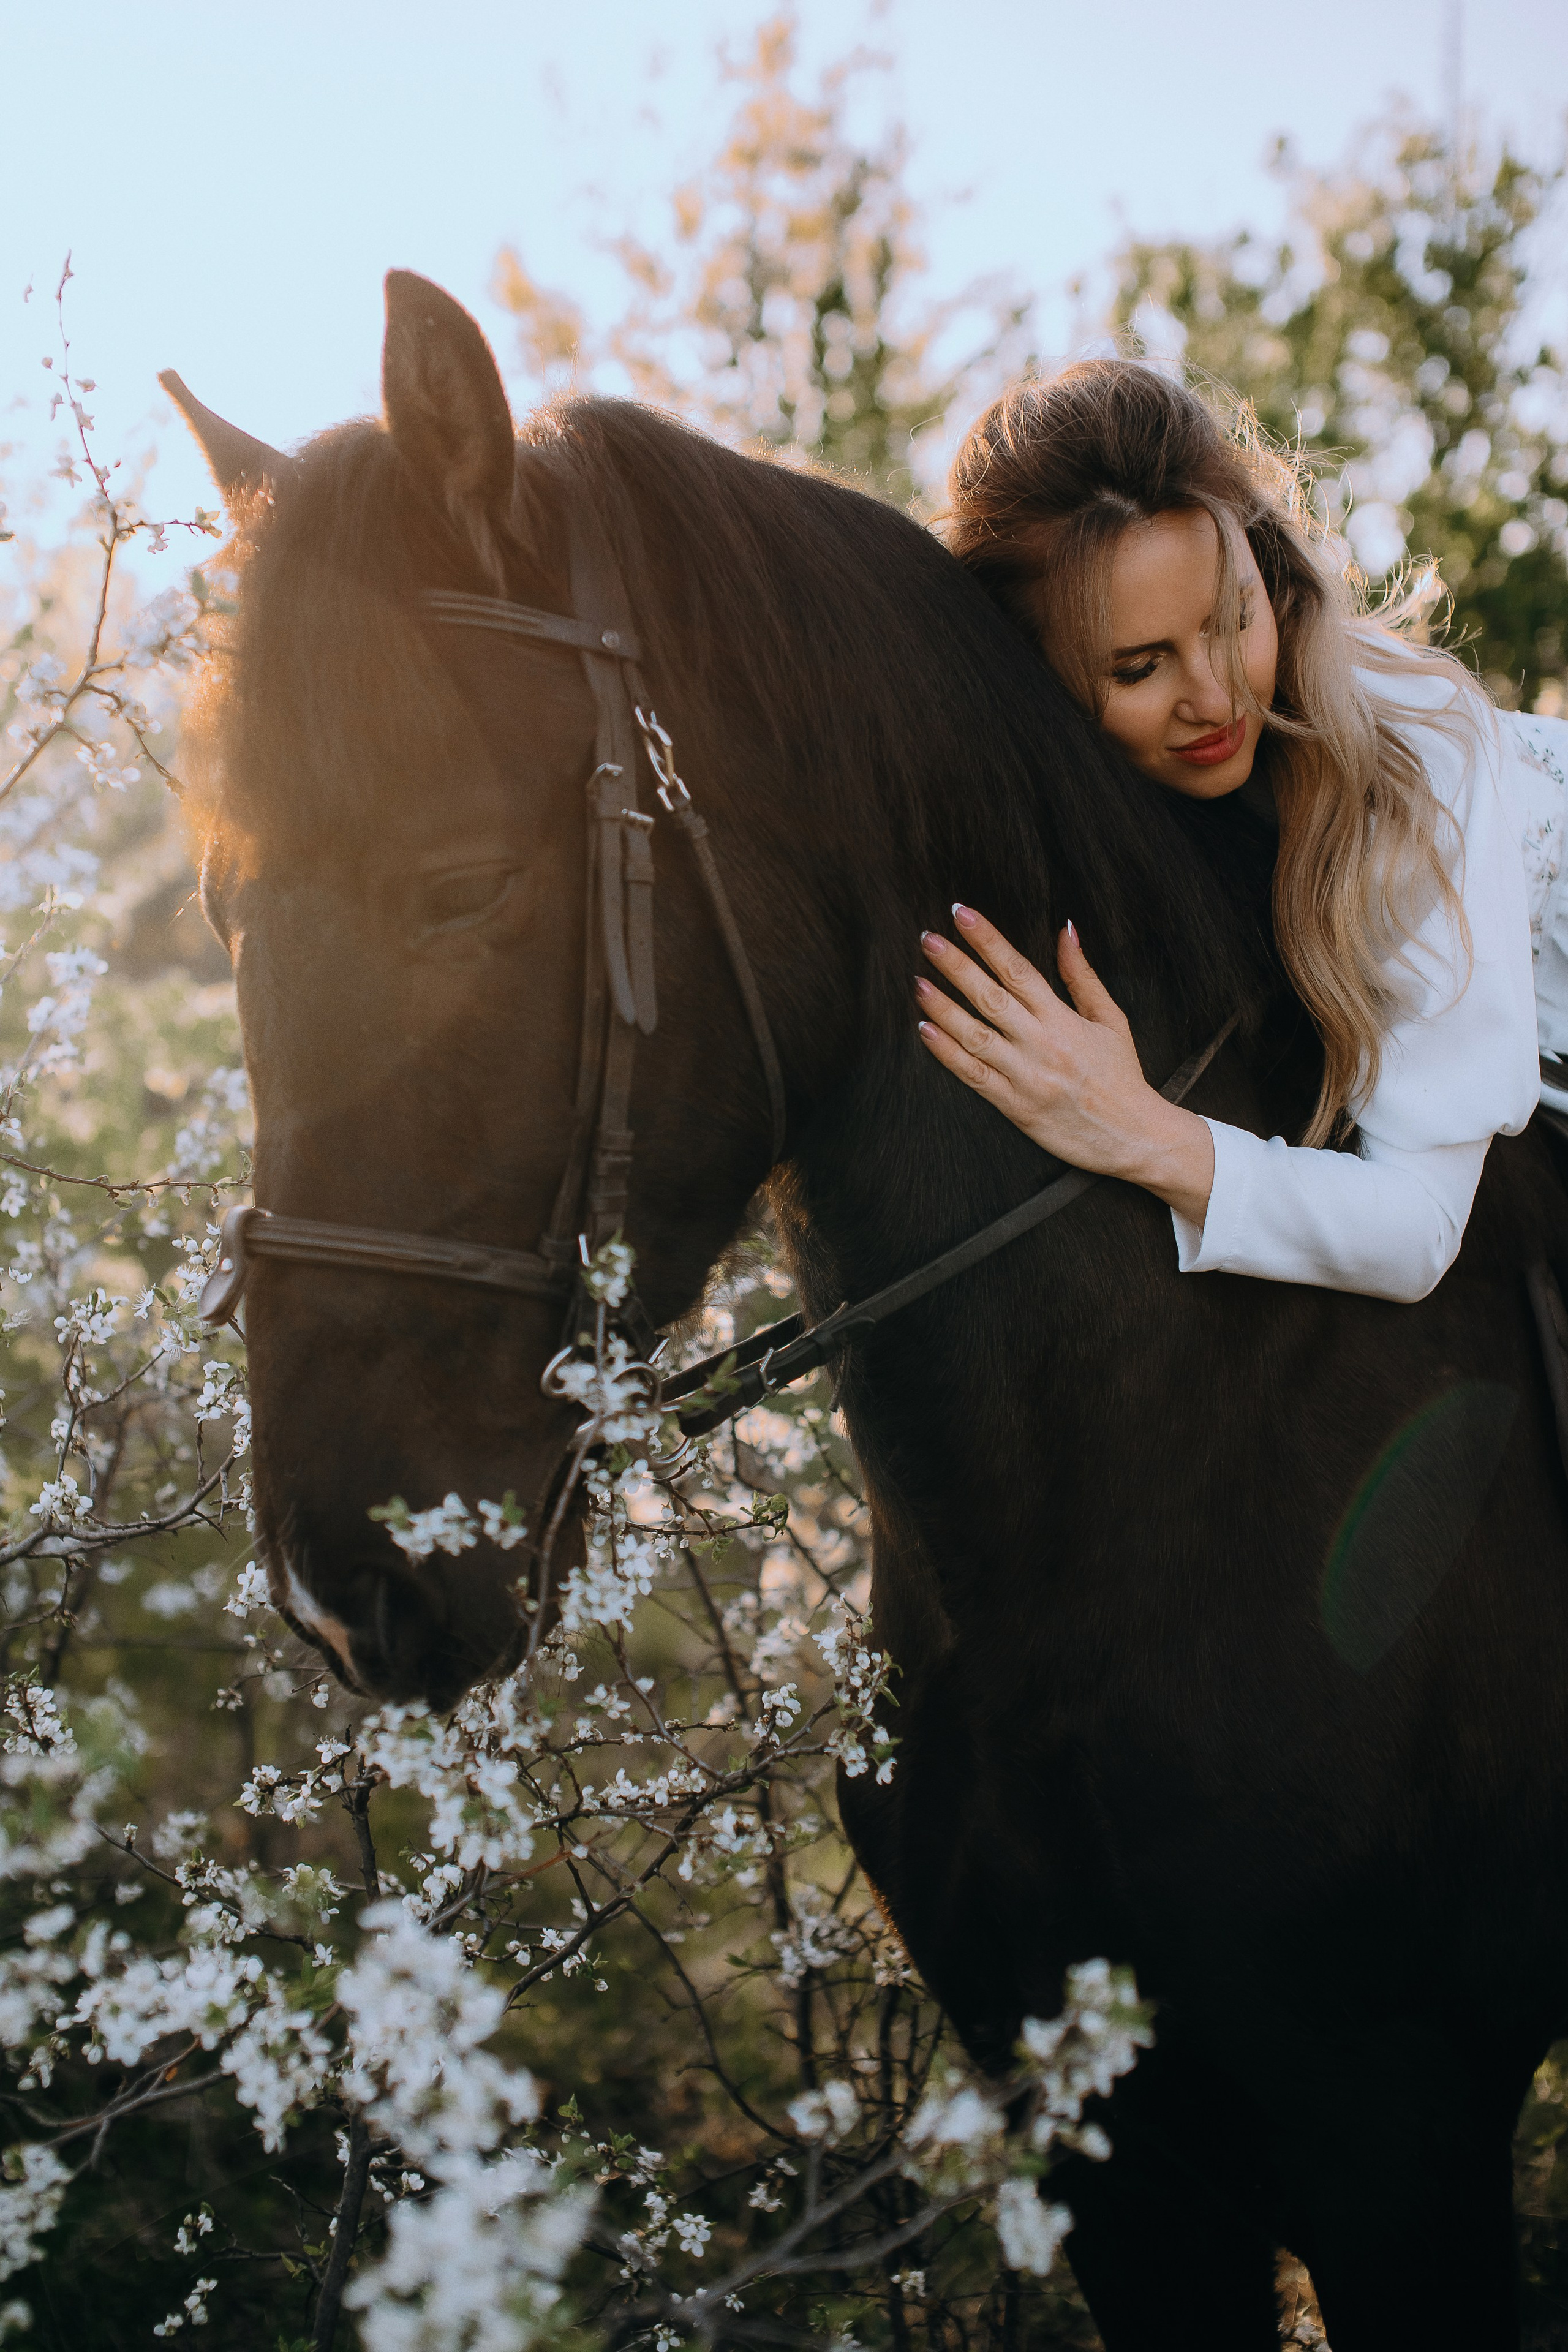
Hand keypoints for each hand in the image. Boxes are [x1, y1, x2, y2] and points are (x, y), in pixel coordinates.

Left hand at [915, 905, 1215, 1227]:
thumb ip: (1082, 975)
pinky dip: (947, 1053)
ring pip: (975, 1035)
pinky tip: (925, 1031)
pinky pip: (974, 1076)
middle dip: (956, 965)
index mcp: (1063, 1019)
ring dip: (943, 1007)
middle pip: (990, 996)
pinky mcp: (1015, 1106)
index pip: (1018, 969)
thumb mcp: (1111, 1019)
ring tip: (918, 983)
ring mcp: (1026, 1076)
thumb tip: (1065, 930)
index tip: (962, 914)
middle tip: (927, 939)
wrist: (1133, 1136)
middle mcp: (1041, 1043)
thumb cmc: (1122, 1076)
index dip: (987, 939)